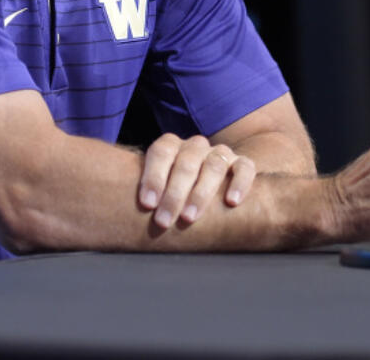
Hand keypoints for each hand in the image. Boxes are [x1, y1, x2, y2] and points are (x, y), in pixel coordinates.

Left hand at [137, 134, 255, 228]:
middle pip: (186, 162)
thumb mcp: (159, 191)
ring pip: (213, 165)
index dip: (153, 176)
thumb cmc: (175, 194)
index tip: (147, 204)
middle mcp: (196, 146)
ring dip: (200, 193)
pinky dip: (239, 183)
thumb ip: (149, 197)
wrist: (211, 185)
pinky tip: (231, 202)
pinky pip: (244, 168)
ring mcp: (219, 153)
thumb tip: (125, 223)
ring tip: (189, 218)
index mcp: (172, 147)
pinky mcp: (241, 163)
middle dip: (173, 193)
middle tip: (163, 221)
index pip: (162, 151)